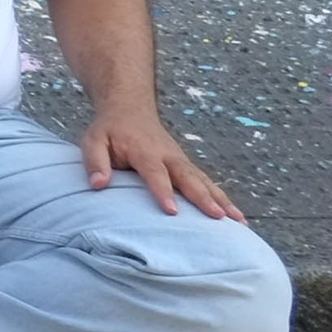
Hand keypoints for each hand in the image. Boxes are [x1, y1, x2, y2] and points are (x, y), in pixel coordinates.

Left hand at [82, 108, 242, 218]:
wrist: (129, 109)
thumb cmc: (109, 130)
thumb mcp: (93, 140)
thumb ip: (95, 161)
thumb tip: (98, 185)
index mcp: (144, 151)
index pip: (155, 172)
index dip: (163, 192)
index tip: (172, 212)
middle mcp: (169, 156)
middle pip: (188, 178)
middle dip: (203, 198)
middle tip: (218, 217)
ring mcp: (181, 161)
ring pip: (204, 181)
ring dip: (222, 201)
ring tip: (239, 222)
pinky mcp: (188, 167)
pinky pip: (208, 184)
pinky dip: (223, 199)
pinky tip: (238, 218)